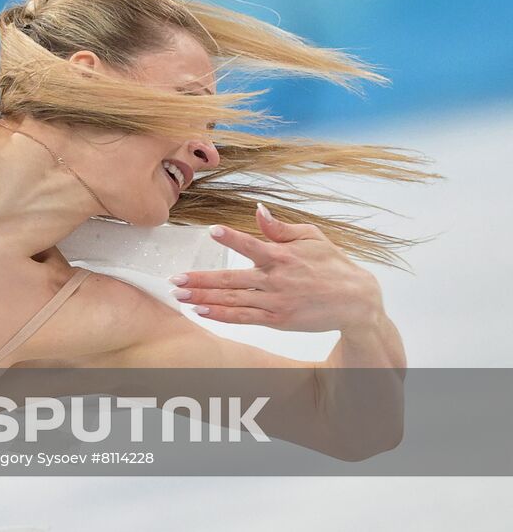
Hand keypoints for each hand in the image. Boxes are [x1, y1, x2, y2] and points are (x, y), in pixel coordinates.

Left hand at [170, 203, 384, 332]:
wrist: (356, 301)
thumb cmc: (333, 265)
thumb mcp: (312, 237)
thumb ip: (281, 228)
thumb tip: (258, 211)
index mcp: (283, 256)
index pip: (252, 245)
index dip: (232, 238)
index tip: (211, 231)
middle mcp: (276, 279)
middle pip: (231, 279)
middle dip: (200, 279)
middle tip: (175, 279)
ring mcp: (275, 302)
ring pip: (232, 300)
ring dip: (203, 298)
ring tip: (179, 296)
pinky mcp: (277, 319)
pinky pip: (243, 317)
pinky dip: (221, 314)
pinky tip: (202, 311)